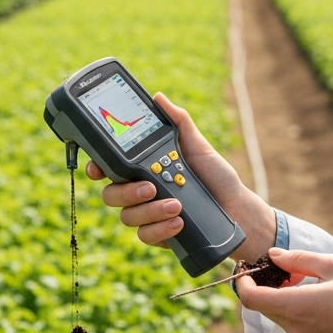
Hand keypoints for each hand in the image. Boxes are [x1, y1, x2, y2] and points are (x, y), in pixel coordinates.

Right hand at [86, 93, 276, 260]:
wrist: (236, 207)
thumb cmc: (215, 175)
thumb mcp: (197, 145)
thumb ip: (178, 122)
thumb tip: (159, 97)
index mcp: (143, 169)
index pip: (109, 169)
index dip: (96, 168)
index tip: (97, 170)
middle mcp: (140, 192)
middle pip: (111, 195)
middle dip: (128, 192)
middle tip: (151, 187)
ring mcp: (147, 215)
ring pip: (127, 217)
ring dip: (150, 211)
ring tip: (177, 205)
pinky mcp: (157, 235)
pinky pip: (145, 235)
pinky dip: (160, 229)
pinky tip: (178, 223)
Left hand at [237, 247, 332, 332]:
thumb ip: (299, 259)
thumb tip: (273, 256)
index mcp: (297, 307)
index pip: (251, 299)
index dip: (242, 282)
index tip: (246, 267)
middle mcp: (297, 328)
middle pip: (263, 307)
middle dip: (266, 285)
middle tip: (286, 266)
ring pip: (278, 315)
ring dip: (281, 295)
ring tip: (304, 277)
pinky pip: (294, 323)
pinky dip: (294, 307)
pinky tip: (315, 293)